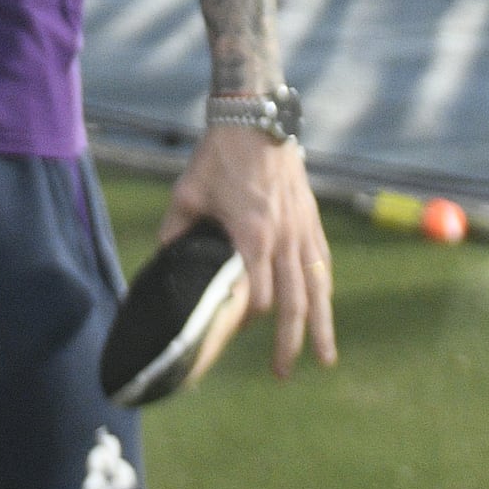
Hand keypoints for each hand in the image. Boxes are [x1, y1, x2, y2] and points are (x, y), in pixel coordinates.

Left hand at [164, 124, 336, 378]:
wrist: (256, 116)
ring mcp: (303, 229)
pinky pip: (322, 263)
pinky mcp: (311, 218)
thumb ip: (176, 233)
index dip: (245, 324)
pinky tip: (325, 310)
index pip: (256, 298)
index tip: (233, 339)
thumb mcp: (186, 193)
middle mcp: (284, 237)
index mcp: (252, 235)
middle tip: (281, 373)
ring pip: (317, 288)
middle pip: (292, 303)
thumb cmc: (218, 155)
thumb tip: (164, 264)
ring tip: (325, 359)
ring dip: (321, 327)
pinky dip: (324, 290)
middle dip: (288, 343)